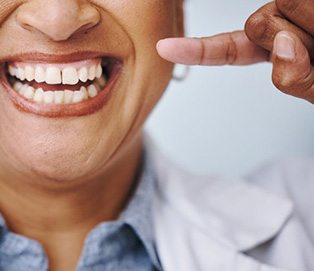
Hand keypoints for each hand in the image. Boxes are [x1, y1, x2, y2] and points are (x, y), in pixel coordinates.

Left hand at [156, 0, 313, 103]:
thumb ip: (300, 79)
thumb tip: (283, 47)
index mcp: (275, 51)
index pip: (230, 50)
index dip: (197, 51)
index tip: (164, 48)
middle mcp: (279, 24)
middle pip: (257, 23)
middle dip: (288, 36)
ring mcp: (290, 6)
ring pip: (279, 7)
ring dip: (311, 22)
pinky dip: (313, 12)